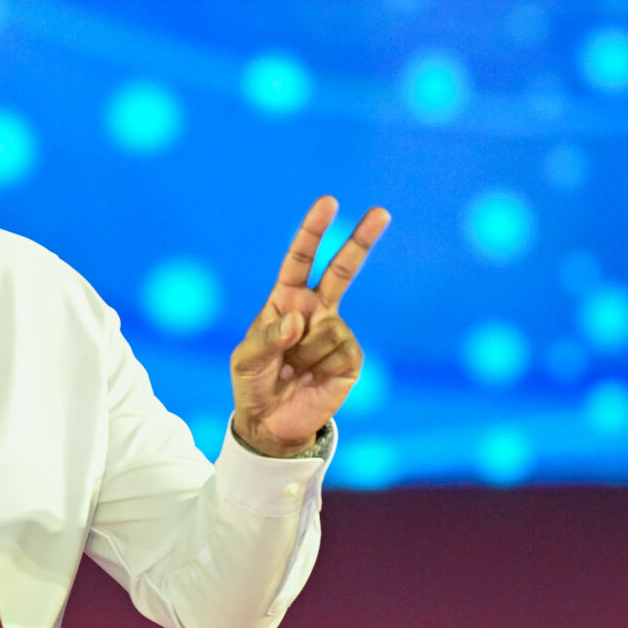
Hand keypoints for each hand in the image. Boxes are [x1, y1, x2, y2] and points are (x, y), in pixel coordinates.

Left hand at [229, 196, 390, 457]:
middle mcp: (315, 311)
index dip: (313, 232)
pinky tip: (313, 379)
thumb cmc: (254, 384)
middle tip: (381, 212)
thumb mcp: (246, 360)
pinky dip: (322, 368)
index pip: (301, 260)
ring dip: (304, 354)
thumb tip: (299, 319)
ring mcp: (335, 332)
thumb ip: (267, 337)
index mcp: (286, 301)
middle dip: (360, 241)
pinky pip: (341, 351)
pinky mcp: (351, 358)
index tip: (329, 204)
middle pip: (342, 270)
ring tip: (293, 371)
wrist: (272, 424)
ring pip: (328, 328)